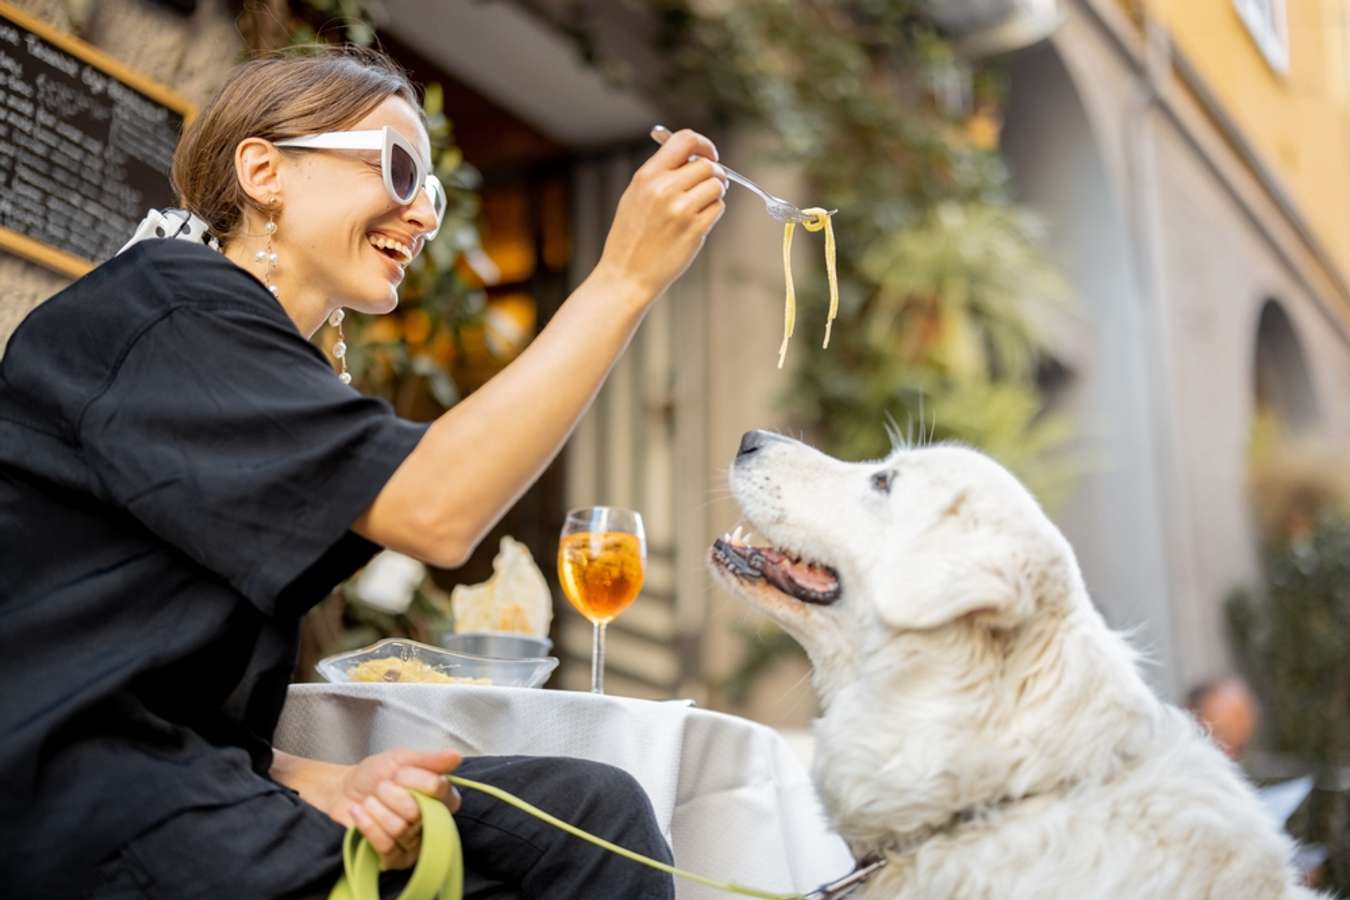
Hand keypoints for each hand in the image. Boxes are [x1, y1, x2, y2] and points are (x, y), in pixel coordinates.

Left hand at [328, 749, 462, 870]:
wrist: (343, 791)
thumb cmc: (375, 774)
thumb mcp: (400, 759)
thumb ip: (429, 760)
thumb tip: (456, 756)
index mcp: (442, 796)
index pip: (438, 788)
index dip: (412, 778)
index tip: (397, 772)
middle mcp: (434, 821)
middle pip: (416, 812)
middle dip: (390, 795)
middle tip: (380, 787)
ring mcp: (416, 843)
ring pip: (400, 830)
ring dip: (376, 810)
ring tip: (370, 801)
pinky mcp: (396, 859)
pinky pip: (386, 846)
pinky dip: (368, 825)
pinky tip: (359, 813)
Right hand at [595, 128, 727, 300]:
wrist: (626, 275)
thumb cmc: (631, 237)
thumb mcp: (635, 195)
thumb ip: (660, 173)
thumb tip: (692, 155)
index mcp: (647, 176)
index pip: (684, 139)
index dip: (703, 144)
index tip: (709, 154)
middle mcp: (664, 189)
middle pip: (707, 165)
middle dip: (714, 173)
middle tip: (709, 185)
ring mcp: (681, 210)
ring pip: (717, 186)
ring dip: (715, 193)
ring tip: (701, 205)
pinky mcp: (694, 230)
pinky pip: (718, 208)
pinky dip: (713, 212)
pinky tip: (697, 222)